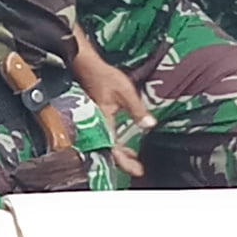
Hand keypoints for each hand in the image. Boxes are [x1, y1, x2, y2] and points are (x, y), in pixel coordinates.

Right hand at [80, 54, 150, 175]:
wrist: (87, 67)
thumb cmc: (103, 77)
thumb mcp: (126, 92)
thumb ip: (138, 110)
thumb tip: (150, 125)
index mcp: (104, 122)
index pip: (113, 149)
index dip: (125, 162)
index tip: (138, 170)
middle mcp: (97, 126)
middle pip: (108, 153)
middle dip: (124, 163)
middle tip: (138, 168)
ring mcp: (94, 124)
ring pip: (106, 146)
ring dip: (120, 155)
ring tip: (133, 158)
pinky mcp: (95, 120)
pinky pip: (105, 138)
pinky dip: (115, 145)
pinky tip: (123, 144)